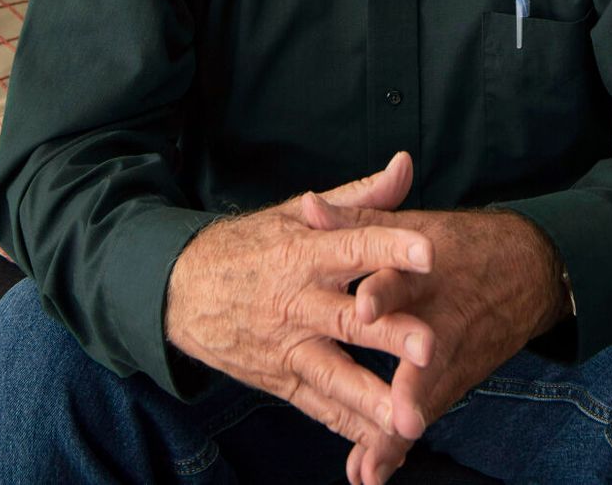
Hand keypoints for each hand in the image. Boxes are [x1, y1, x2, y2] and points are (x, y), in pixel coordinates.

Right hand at [164, 152, 435, 453]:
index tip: (429, 252)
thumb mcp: (296, 212)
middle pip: (347, 319)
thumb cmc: (251, 245)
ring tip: (411, 421)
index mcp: (304, 252)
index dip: (390, 247)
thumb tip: (406, 165)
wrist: (181, 290)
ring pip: (333, 375)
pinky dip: (348, 427)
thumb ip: (360, 197)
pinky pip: (317, 407)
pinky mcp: (279, 380)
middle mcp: (296, 302)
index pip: (352, 246)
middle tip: (431, 347)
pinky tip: (382, 447)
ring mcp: (286, 346)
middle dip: (389, 335)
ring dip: (371, 400)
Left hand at [300, 172, 568, 484]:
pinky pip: (424, 413)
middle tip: (399, 419)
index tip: (363, 308)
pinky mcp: (456, 380)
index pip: (403, 279)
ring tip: (372, 463)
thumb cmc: (459, 244)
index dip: (384, 293)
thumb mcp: (411, 226)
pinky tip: (371, 471)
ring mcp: (453, 354)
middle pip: (426, 355)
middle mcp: (443, 317)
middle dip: (411, 387)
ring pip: (425, 397)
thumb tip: (305, 205)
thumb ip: (355, 221)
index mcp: (425, 271)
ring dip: (398, 431)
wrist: (529, 270)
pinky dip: (396, 445)